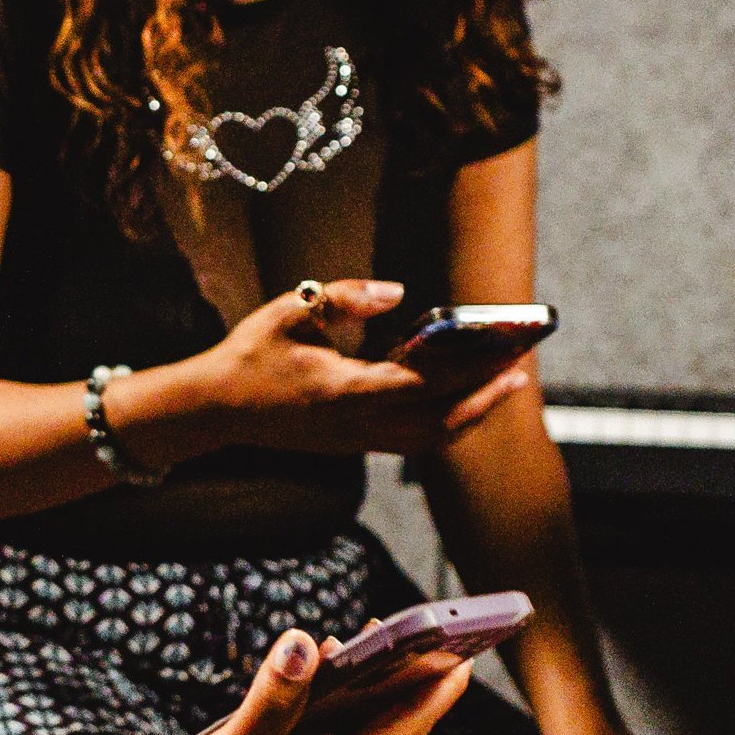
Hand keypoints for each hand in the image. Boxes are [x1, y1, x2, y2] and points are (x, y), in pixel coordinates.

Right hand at [116, 628, 477, 734]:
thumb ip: (271, 701)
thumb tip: (308, 643)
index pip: (409, 723)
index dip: (440, 681)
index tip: (468, 638)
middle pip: (400, 725)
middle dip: (420, 678)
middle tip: (432, 625)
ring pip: (370, 732)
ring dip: (382, 689)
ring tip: (383, 637)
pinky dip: (345, 704)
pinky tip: (324, 674)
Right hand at [178, 279, 530, 459]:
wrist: (213, 409)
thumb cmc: (249, 355)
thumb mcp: (289, 310)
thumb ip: (344, 298)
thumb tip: (398, 292)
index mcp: (347, 392)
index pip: (426, 383)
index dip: (472, 366)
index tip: (506, 348)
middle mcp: (358, 426)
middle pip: (441, 424)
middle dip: (485, 396)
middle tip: (521, 367)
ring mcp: (356, 441)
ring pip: (430, 439)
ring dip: (470, 413)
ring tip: (500, 384)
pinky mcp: (351, 443)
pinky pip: (412, 439)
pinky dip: (443, 420)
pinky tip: (456, 394)